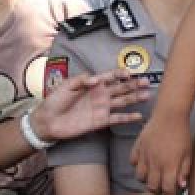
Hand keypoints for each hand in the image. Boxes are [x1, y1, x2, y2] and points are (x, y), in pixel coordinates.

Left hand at [31, 69, 148, 142]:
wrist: (48, 121)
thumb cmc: (55, 100)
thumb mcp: (66, 86)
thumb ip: (81, 80)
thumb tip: (96, 79)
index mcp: (93, 84)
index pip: (110, 76)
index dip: (120, 74)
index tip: (129, 73)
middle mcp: (100, 94)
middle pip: (121, 88)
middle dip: (134, 84)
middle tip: (147, 82)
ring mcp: (102, 108)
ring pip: (122, 101)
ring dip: (135, 98)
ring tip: (147, 95)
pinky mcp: (100, 122)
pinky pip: (116, 119)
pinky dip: (128, 118)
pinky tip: (139, 116)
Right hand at [131, 112, 192, 194]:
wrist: (170, 114)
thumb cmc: (182, 134)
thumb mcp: (189, 153)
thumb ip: (184, 171)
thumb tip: (181, 186)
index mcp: (169, 166)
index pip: (167, 189)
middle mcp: (155, 163)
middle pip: (152, 187)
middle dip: (157, 191)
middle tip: (163, 188)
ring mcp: (144, 155)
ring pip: (140, 177)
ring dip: (146, 180)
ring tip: (153, 176)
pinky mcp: (137, 147)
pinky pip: (132, 162)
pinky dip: (137, 165)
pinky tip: (145, 163)